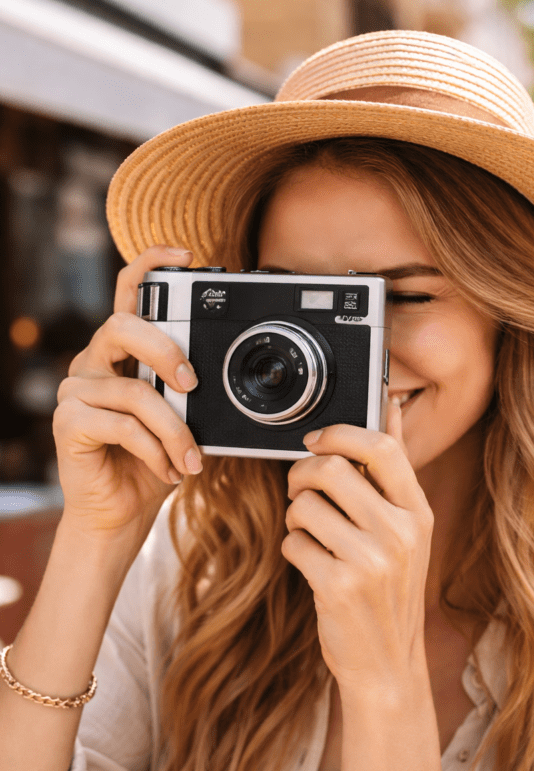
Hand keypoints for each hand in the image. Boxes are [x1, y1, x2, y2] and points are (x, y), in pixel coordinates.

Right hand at [53, 245, 203, 543]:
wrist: (121, 514)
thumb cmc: (153, 464)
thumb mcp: (185, 422)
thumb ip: (193, 394)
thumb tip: (227, 378)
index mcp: (122, 353)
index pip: (129, 293)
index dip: (151, 264)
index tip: (187, 256)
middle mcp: (94, 363)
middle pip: (123, 326)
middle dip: (165, 350)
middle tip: (192, 384)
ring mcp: (76, 390)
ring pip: (135, 391)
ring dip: (174, 430)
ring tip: (190, 460)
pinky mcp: (68, 422)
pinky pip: (121, 425)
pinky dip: (154, 451)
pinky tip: (166, 470)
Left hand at [282, 401, 434, 693]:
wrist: (387, 664)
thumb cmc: (390, 591)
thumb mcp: (407, 532)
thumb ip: (393, 472)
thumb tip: (389, 406)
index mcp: (418, 513)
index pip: (382, 448)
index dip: (341, 433)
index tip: (317, 439)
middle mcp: (400, 533)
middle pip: (332, 469)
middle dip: (302, 474)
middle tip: (299, 490)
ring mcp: (371, 561)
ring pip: (304, 505)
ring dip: (295, 516)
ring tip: (309, 533)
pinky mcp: (338, 586)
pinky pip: (293, 543)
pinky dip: (292, 549)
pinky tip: (310, 564)